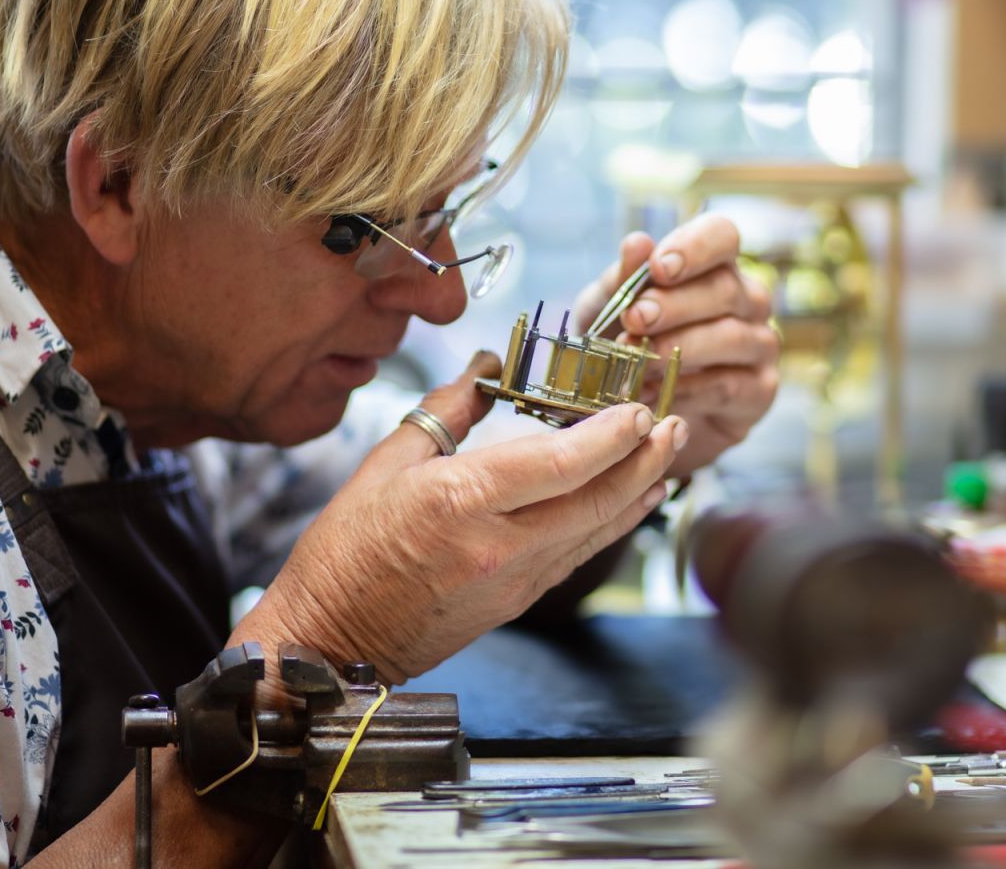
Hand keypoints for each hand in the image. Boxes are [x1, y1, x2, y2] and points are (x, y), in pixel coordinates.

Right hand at [232, 353, 686, 682]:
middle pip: (596, 500)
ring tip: (670, 455)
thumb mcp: (385, 463)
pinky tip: (631, 501)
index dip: (609, 437)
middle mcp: (497, 546)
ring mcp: (512, 581)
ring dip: (639, 491)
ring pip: (596, 531)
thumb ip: (447, 411)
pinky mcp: (516, 602)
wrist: (330, 642)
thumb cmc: (345, 551)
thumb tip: (487, 363)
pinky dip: (611, 524)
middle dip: (645, 460)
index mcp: (460, 501)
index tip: (639, 409)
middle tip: (674, 425)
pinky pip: (576, 555)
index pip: (559, 464)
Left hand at [574, 214, 778, 477]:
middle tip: (635, 320)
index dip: (694, 248)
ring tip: (639, 361)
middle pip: (724, 289)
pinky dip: (687, 390)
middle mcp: (748, 300)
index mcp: (714, 265)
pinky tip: (653, 394)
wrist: (641, 412)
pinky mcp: (759, 392)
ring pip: (732, 337)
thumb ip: (622, 280)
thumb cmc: (630, 346)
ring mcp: (761, 345)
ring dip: (681, 348)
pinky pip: (728, 386)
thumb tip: (637, 242)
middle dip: (675, 304)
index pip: (721, 236)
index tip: (658, 268)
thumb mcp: (610, 312)